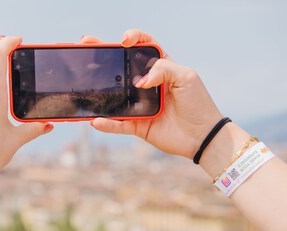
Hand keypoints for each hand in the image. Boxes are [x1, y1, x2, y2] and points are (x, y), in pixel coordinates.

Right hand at [81, 29, 222, 158]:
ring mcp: (140, 105)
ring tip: (84, 82)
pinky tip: (96, 120)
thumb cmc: (198, 103)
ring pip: (115, 96)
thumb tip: (138, 81)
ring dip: (98, 90)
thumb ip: (163, 69)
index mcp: (161, 68)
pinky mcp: (138, 125)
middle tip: (87, 44)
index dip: (133, 38)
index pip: (144, 46)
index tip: (124, 40)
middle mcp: (147, 85)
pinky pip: (118, 124)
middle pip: (122, 67)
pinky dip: (107, 124)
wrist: (202, 135)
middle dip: (104, 55)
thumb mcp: (186, 77)